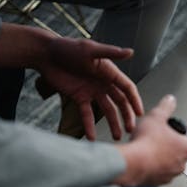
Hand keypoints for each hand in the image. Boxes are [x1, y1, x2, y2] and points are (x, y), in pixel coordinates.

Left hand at [0, 23, 143, 140]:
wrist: (45, 54)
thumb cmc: (68, 48)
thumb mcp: (90, 50)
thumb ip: (110, 53)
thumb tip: (131, 52)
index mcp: (110, 72)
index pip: (127, 89)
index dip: (135, 101)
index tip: (140, 114)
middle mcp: (104, 83)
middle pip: (120, 102)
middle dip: (126, 116)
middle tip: (130, 130)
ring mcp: (92, 91)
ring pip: (107, 110)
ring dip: (113, 124)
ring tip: (116, 138)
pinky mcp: (79, 97)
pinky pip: (86, 114)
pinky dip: (89, 126)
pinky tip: (91, 138)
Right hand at [115, 95, 186, 186]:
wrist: (129, 165)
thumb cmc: (145, 145)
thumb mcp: (156, 117)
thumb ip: (166, 107)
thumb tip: (170, 101)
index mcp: (186, 148)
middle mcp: (181, 164)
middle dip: (178, 142)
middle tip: (169, 134)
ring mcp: (169, 174)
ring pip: (173, 163)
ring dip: (167, 154)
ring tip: (155, 145)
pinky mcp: (157, 181)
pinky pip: (160, 172)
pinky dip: (156, 164)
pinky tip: (145, 157)